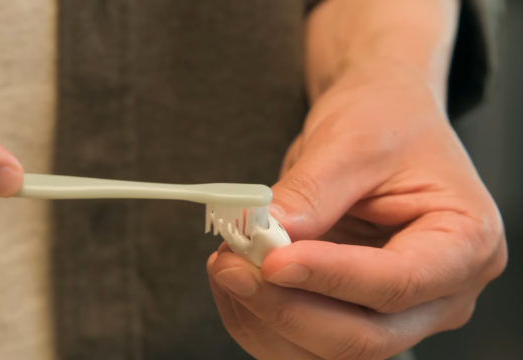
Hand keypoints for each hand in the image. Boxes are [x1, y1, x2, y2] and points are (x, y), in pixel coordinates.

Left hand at [207, 60, 506, 358]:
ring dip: (264, 319)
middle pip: (362, 336)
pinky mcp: (353, 311)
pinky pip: (303, 342)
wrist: (380, 119)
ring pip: (326, 351)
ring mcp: (396, 312)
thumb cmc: (387, 120)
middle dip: (286, 308)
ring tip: (228, 264)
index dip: (328, 277)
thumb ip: (309, 194)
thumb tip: (265, 237)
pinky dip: (259, 319)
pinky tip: (237, 280)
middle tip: (232, 265)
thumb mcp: (351, 142)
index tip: (271, 258)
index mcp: (465, 242)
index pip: (396, 283)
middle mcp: (439, 293)